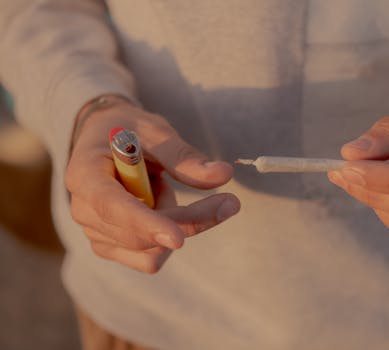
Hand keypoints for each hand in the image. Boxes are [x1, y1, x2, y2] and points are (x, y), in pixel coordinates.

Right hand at [66, 98, 239, 272]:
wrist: (107, 141)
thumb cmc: (129, 131)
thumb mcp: (156, 131)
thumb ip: (185, 156)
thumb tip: (222, 174)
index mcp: (84, 174)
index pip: (112, 206)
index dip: (146, 224)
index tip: (178, 239)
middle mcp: (83, 209)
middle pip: (140, 235)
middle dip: (188, 220)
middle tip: (229, 201)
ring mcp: (94, 233)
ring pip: (150, 252)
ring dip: (175, 222)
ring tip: (161, 188)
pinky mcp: (110, 247)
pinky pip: (150, 259)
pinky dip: (166, 238)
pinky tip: (158, 210)